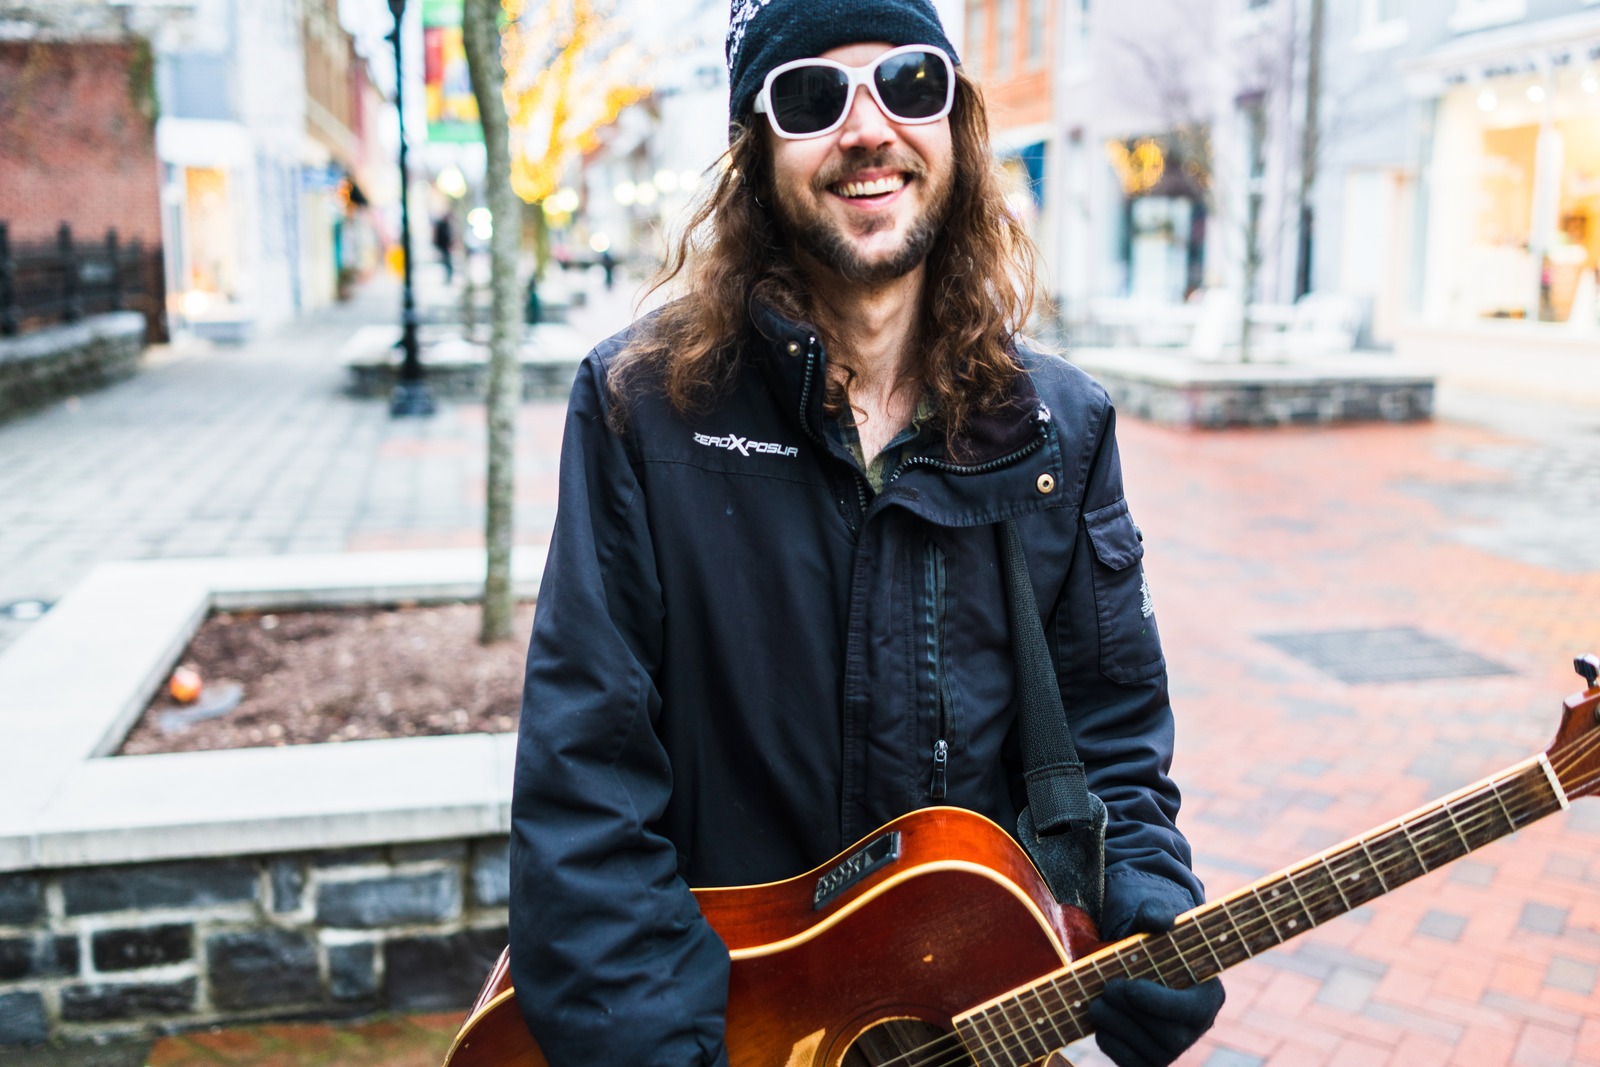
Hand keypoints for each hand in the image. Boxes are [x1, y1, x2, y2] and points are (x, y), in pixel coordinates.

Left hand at [1086, 900, 1224, 1066]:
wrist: (1133, 966)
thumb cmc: (1148, 942)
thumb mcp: (1151, 920)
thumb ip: (1156, 914)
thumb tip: (1160, 920)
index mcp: (1208, 996)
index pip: (1192, 1012)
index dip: (1160, 1003)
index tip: (1130, 987)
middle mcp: (1194, 1030)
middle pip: (1168, 1037)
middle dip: (1131, 1013)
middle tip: (1106, 987)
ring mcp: (1172, 1050)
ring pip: (1146, 1052)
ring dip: (1115, 1025)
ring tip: (1097, 1000)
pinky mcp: (1148, 1062)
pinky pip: (1129, 1062)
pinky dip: (1110, 1041)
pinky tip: (1102, 1018)